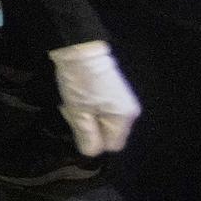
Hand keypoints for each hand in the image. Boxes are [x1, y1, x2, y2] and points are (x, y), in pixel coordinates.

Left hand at [51, 41, 140, 156]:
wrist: (78, 48)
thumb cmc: (80, 81)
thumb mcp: (78, 111)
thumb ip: (86, 135)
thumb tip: (90, 153)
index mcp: (124, 117)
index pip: (113, 146)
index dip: (95, 140)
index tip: (79, 125)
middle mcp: (128, 111)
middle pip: (108, 133)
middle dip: (88, 128)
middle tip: (72, 111)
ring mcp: (121, 100)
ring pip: (102, 121)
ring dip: (86, 116)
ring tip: (73, 102)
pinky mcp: (112, 92)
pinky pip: (101, 110)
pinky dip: (88, 107)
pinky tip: (78, 96)